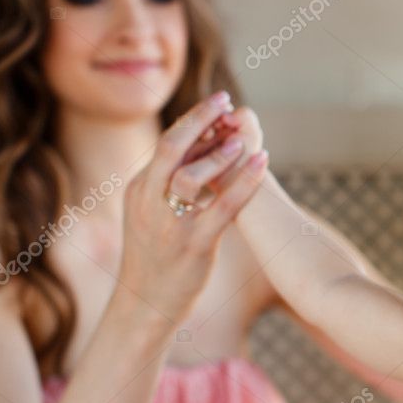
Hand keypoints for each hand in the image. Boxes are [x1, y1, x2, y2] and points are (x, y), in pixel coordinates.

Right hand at [116, 91, 268, 326]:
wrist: (145, 304)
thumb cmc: (157, 257)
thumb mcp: (153, 214)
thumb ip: (170, 185)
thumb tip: (199, 153)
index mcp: (140, 190)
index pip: (166, 145)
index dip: (193, 122)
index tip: (217, 103)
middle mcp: (149, 201)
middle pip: (172, 148)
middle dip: (200, 119)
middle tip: (225, 98)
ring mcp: (171, 223)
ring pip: (193, 177)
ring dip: (221, 154)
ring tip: (244, 140)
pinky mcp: (194, 244)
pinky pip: (223, 206)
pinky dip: (245, 182)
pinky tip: (263, 163)